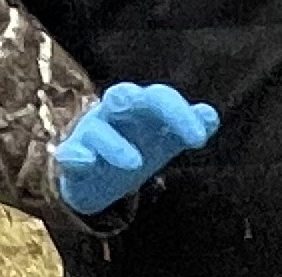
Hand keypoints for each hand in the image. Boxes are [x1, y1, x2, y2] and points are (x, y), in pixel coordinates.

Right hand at [54, 80, 217, 216]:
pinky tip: (85, 162)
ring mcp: (90, 134)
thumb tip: (211, 116)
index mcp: (138, 107)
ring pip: (98, 130)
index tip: (201, 139)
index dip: (180, 114)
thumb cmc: (134, 147)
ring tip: (135, 164)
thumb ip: (186, 129)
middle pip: (124, 96)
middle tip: (160, 117)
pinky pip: (70, 154)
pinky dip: (75, 157)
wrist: (94, 175)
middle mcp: (112, 114)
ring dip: (115, 144)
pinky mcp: (73, 159)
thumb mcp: (163, 140)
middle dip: (138, 102)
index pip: (159, 98)